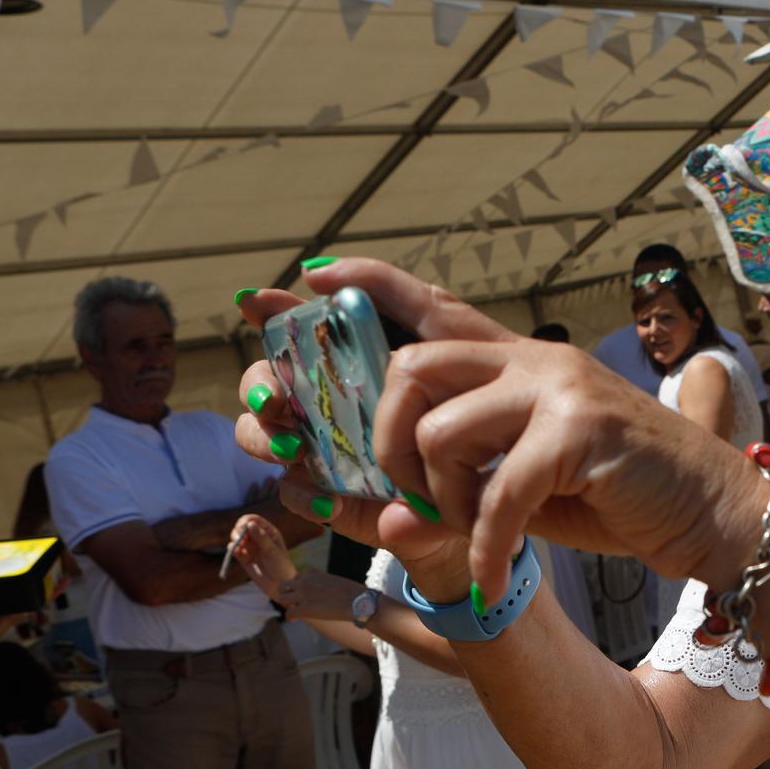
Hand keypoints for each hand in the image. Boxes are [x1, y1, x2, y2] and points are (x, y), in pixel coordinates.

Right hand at [228, 514, 298, 596]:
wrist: (280, 586)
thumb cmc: (281, 566)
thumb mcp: (272, 551)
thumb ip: (261, 538)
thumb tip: (250, 524)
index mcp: (268, 532)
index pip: (253, 519)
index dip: (245, 521)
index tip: (242, 529)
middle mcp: (258, 537)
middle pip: (242, 526)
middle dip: (238, 531)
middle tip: (239, 539)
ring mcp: (251, 547)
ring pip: (237, 537)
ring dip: (234, 539)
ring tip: (238, 547)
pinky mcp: (244, 557)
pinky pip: (234, 549)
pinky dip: (232, 549)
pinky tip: (236, 552)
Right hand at [235, 269, 501, 588]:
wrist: (513, 461)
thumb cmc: (477, 381)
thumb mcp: (442, 326)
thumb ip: (388, 290)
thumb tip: (314, 270)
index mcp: (341, 356)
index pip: (287, 330)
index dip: (265, 314)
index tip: (255, 303)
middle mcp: (323, 400)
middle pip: (263, 386)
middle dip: (259, 387)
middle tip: (275, 397)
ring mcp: (326, 449)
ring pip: (265, 438)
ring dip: (267, 439)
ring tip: (296, 446)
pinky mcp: (340, 498)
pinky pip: (299, 496)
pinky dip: (304, 495)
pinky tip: (327, 497)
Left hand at [237, 258, 766, 602]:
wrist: (716, 512)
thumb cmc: (622, 497)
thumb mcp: (531, 483)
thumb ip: (467, 483)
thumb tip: (386, 518)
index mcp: (523, 362)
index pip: (436, 306)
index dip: (371, 286)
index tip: (313, 279)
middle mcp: (537, 360)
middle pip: (412, 363)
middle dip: (381, 434)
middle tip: (403, 491)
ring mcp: (560, 390)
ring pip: (441, 427)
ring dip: (438, 496)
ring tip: (469, 531)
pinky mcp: (581, 433)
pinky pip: (497, 495)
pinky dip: (485, 547)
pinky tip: (493, 577)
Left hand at [270, 571, 365, 621]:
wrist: (358, 601)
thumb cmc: (352, 593)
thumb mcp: (334, 581)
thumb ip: (322, 583)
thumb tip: (323, 593)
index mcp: (312, 573)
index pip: (297, 577)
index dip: (298, 587)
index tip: (303, 594)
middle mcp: (304, 581)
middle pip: (284, 586)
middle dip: (288, 594)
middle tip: (294, 603)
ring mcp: (302, 595)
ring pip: (282, 599)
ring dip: (287, 605)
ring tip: (295, 611)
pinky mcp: (304, 609)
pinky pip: (289, 613)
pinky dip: (290, 617)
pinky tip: (294, 620)